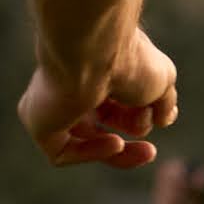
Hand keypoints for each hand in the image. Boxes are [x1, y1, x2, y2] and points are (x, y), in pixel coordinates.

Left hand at [22, 31, 179, 167]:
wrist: (94, 49)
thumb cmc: (127, 57)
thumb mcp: (161, 78)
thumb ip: (164, 100)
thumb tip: (165, 118)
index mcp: (95, 70)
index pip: (115, 104)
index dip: (140, 118)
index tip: (160, 119)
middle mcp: (70, 86)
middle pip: (99, 125)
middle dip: (128, 140)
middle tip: (150, 151)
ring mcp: (51, 105)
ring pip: (82, 142)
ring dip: (118, 154)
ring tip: (143, 150)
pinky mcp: (38, 122)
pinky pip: (62, 151)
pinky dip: (93, 152)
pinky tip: (116, 143)